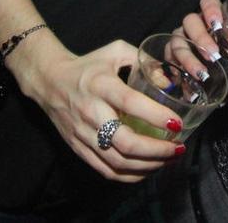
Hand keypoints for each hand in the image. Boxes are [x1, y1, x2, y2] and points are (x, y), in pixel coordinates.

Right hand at [15, 37, 185, 181]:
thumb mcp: (115, 52)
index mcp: (101, 85)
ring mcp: (83, 134)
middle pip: (125, 142)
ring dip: (147, 165)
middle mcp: (91, 112)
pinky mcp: (78, 148)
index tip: (177, 123)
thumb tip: (168, 82)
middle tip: (178, 148)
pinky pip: (105, 170)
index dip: (156, 116)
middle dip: (157, 150)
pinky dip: (129, 175)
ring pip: (117, 161)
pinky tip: (147, 169)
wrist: (49, 80)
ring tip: (168, 160)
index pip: (131, 103)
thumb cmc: (89, 65)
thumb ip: (143, 61)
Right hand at [178, 0, 227, 81]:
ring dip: (188, 58)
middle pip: (190, 21)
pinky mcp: (171, 57)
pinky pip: (168, 61)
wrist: (209, 68)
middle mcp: (194, 25)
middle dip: (200, 37)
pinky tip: (186, 86)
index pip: (207, 1)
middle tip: (214, 54)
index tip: (218, 24)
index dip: (210, 8)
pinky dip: (176, 73)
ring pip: (177, 42)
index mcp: (213, 17)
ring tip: (202, 74)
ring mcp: (180, 39)